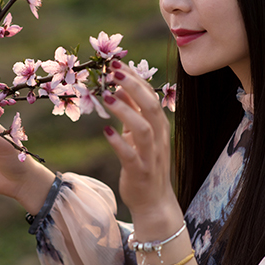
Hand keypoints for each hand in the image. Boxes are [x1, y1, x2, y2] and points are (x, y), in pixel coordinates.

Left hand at [102, 61, 181, 229]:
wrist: (154, 201)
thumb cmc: (145, 164)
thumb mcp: (138, 135)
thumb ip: (132, 112)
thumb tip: (119, 87)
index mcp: (159, 126)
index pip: (150, 95)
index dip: (135, 78)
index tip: (117, 63)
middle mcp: (158, 138)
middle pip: (150, 106)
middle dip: (132, 86)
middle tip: (113, 71)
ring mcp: (150, 156)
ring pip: (143, 128)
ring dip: (126, 111)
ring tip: (107, 96)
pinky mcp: (140, 172)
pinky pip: (130, 155)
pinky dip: (118, 142)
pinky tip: (105, 131)